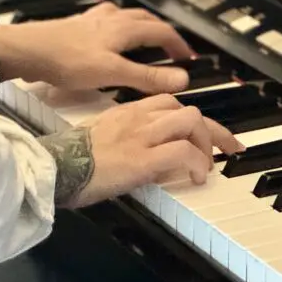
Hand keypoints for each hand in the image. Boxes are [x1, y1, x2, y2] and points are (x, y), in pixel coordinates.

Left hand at [0, 2, 194, 93]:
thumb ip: (146, 76)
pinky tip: (108, 38)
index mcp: (123, 28)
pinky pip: (106, 22)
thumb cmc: (66, 60)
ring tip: (146, 41)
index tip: (188, 59)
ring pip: (126, 18)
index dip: (178, 45)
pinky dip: (118, 29)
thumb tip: (182, 79)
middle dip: (162, 34)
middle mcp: (111, 19)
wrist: (26, 49)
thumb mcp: (111, 72)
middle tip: (172, 50)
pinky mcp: (77, 26)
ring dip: (141, 28)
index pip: (162, 31)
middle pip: (146, 20)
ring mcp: (93, 20)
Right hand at [37, 94, 244, 208]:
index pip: (170, 103)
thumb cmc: (69, 161)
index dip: (194, 118)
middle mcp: (136, 118)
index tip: (209, 134)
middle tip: (229, 148)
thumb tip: (151, 157)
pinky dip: (197, 163)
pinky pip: (183, 152)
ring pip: (191, 121)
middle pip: (188, 110)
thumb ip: (126, 139)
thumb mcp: (100, 140)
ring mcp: (140, 136)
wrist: (53, 169)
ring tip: (207, 166)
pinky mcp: (142, 159)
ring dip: (207, 144)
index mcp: (126, 113)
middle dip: (213, 130)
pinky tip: (196, 178)